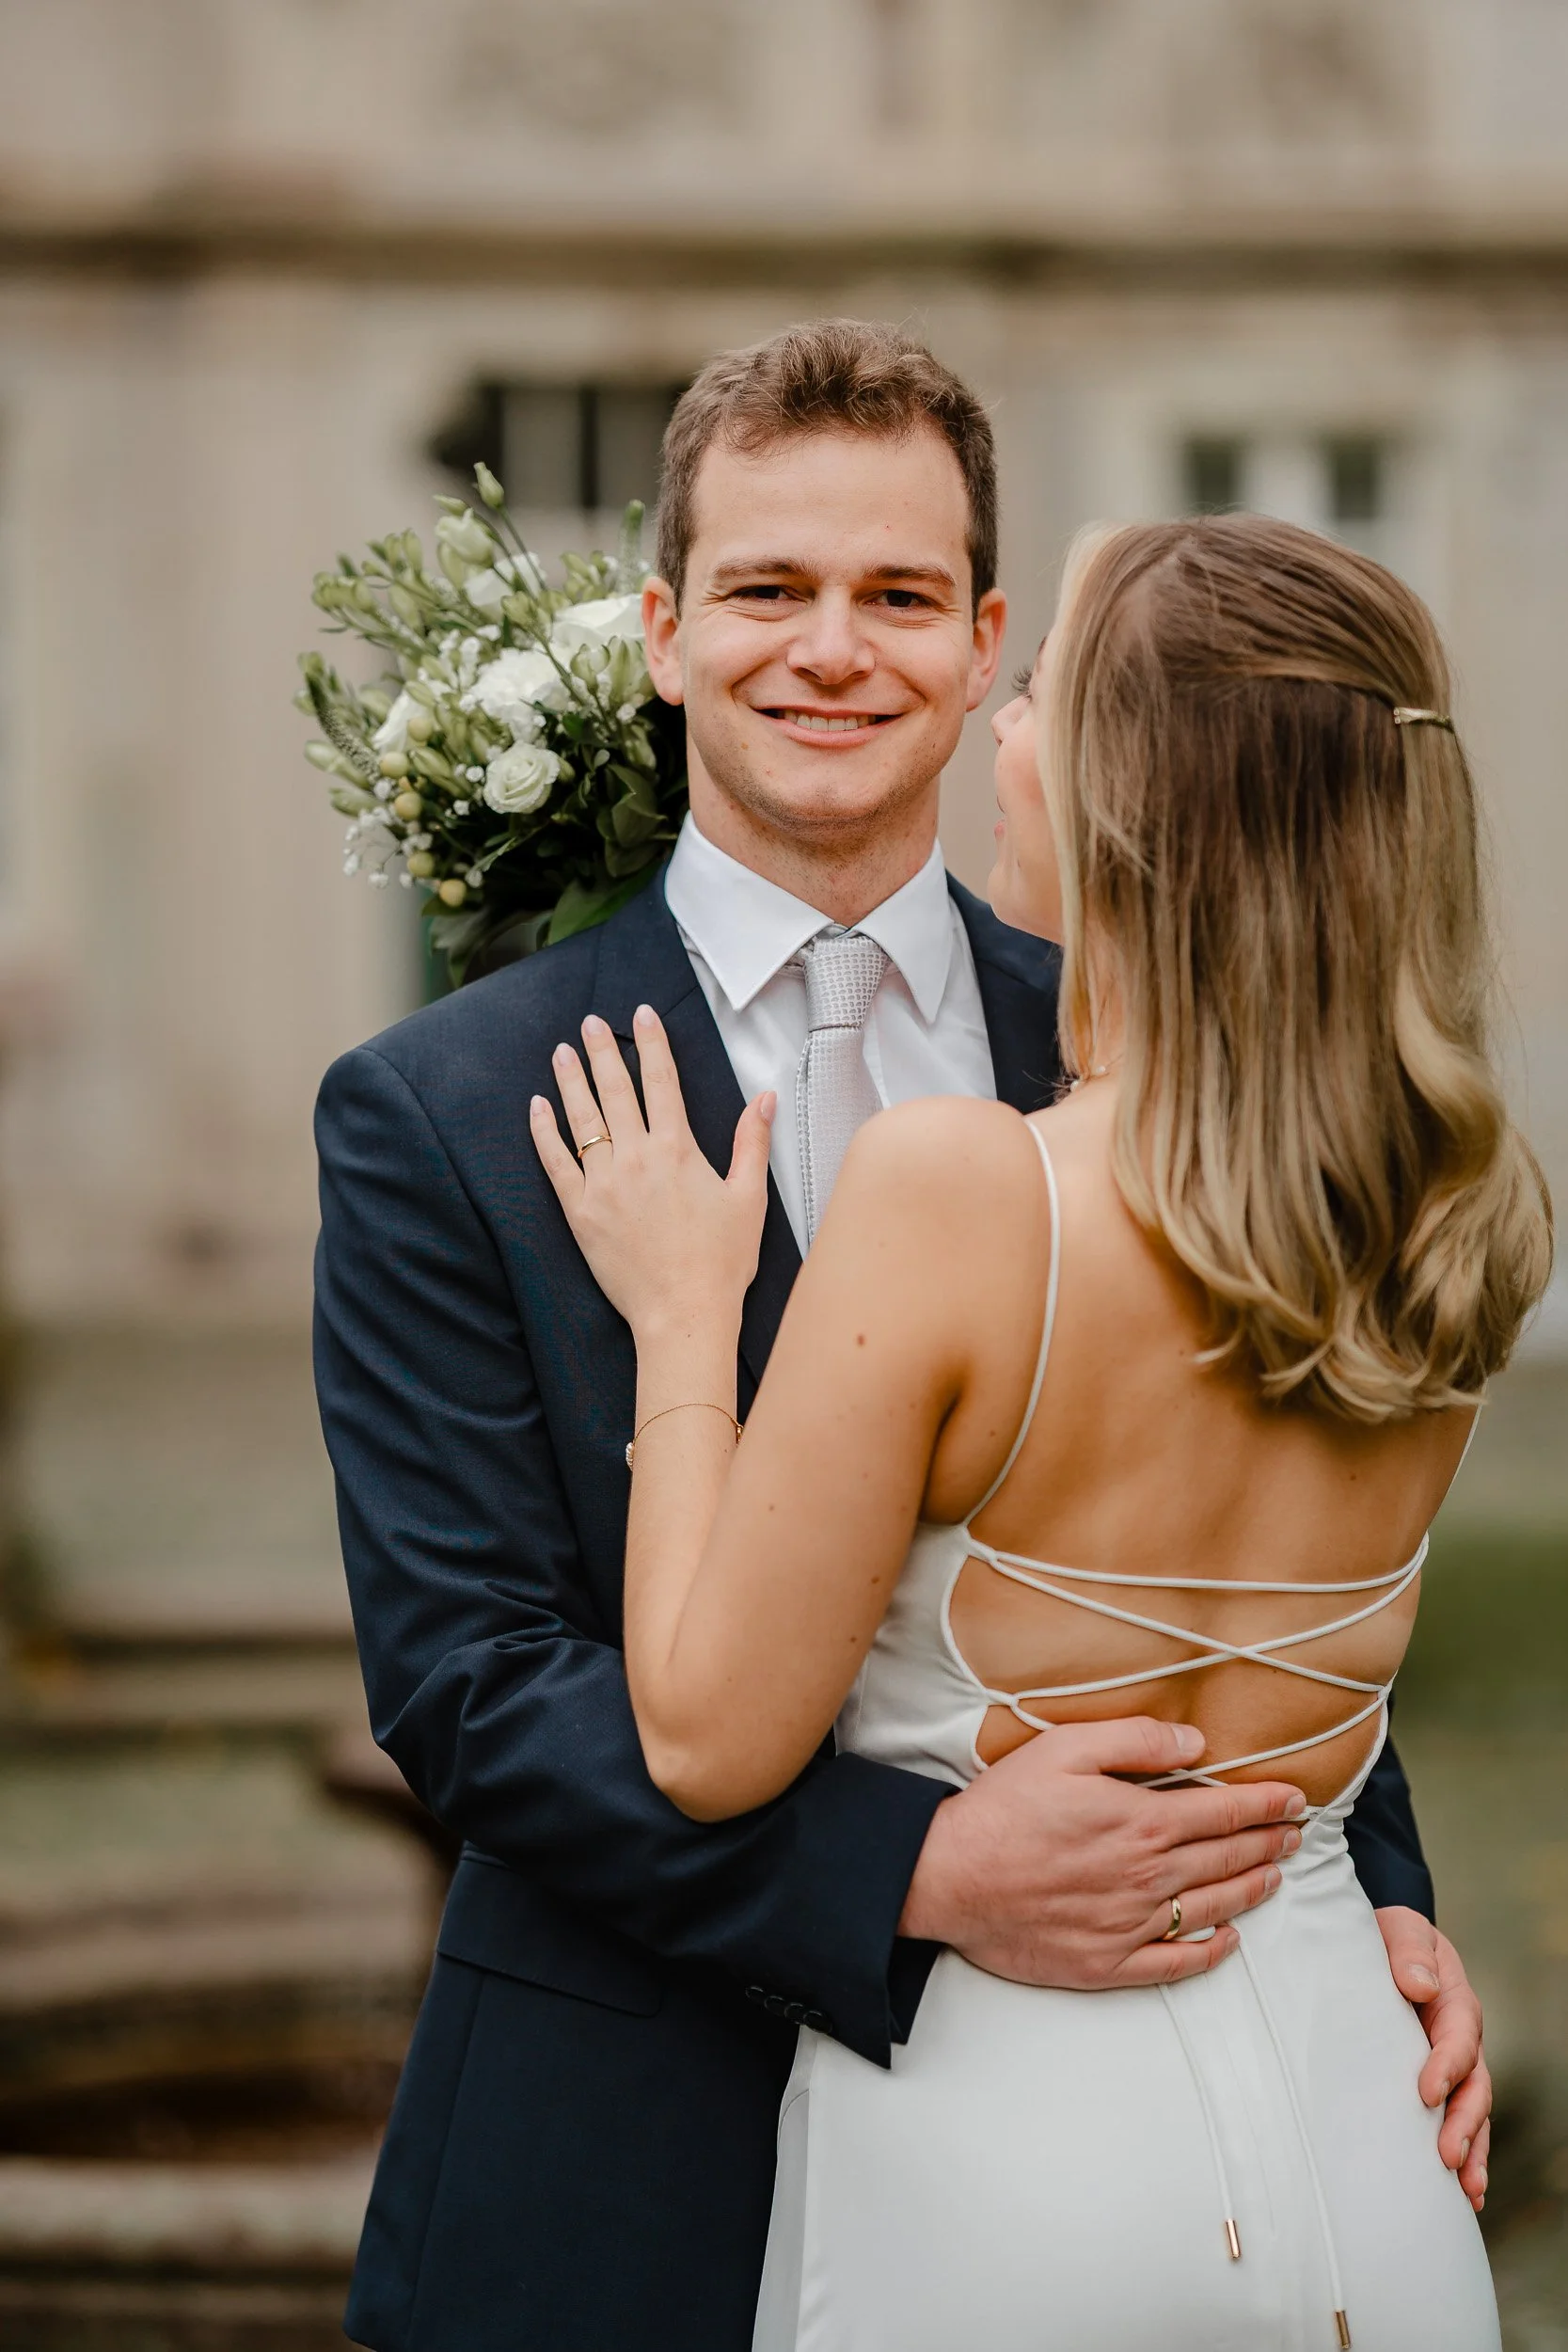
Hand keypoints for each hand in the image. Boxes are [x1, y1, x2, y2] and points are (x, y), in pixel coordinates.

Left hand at [531, 1007, 773, 1338]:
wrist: (684, 1313)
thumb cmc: (721, 1262)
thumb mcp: (750, 1197)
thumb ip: (752, 1142)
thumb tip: (765, 1098)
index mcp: (678, 1150)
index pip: (662, 1081)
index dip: (652, 1043)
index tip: (642, 1015)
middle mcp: (636, 1159)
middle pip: (615, 1090)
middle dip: (603, 1051)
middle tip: (590, 1022)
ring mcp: (603, 1184)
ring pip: (582, 1119)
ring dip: (570, 1081)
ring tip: (561, 1052)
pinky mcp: (580, 1212)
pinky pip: (555, 1162)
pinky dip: (544, 1132)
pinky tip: (537, 1107)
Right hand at [899, 1718, 1304, 1988]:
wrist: (949, 1876)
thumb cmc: (1003, 1808)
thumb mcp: (1064, 1748)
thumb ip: (1135, 1740)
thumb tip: (1195, 1744)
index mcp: (1142, 1822)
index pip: (1224, 1812)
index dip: (1266, 1804)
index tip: (1296, 1800)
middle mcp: (1147, 1877)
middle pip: (1226, 1860)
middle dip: (1268, 1844)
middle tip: (1296, 1835)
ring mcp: (1130, 1925)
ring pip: (1211, 1908)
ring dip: (1250, 1890)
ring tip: (1274, 1876)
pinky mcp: (1107, 1963)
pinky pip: (1174, 1964)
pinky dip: (1209, 1953)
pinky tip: (1226, 1941)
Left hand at [1376, 1906, 1490, 2210]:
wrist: (1380, 1948)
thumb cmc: (1389, 1939)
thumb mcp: (1400, 1930)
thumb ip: (1410, 1950)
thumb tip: (1420, 1984)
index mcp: (1454, 2004)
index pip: (1458, 2038)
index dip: (1447, 2066)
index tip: (1426, 2093)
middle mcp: (1458, 2043)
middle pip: (1473, 2088)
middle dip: (1464, 2125)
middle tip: (1448, 2157)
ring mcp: (1449, 2070)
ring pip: (1470, 2115)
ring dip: (1471, 2153)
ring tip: (1467, 2190)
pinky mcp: (1431, 2089)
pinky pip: (1452, 2124)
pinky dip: (1463, 2157)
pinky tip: (1463, 2195)